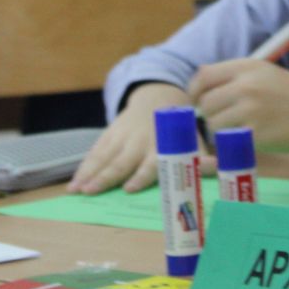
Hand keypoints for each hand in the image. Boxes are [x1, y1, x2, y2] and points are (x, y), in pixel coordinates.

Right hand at [68, 83, 189, 194]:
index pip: (150, 163)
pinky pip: (95, 150)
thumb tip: (214, 167)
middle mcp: (139, 141)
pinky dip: (84, 165)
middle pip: (120, 162)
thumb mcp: (193, 139)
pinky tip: (73, 182)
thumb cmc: (178, 128)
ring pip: (103, 156)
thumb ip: (201, 156)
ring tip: (75, 190)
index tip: (129, 188)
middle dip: (105, 177)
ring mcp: (121, 136)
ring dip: (88, 173)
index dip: (140, 176)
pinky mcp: (110, 133)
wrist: (158, 96)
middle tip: (90, 191)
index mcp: (160, 145)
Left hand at [188, 59, 288, 152]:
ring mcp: (250, 111)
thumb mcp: (263, 71)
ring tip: (235, 130)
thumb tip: (200, 82)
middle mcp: (245, 86)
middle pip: (206, 103)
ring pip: (214, 125)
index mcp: (245, 67)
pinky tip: (244, 140)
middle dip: (209, 114)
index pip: (203, 76)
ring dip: (219, 132)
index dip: (195, 91)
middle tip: (222, 119)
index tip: (198, 101)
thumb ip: (232, 75)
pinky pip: (229, 142)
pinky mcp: (257, 135)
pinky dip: (231, 144)